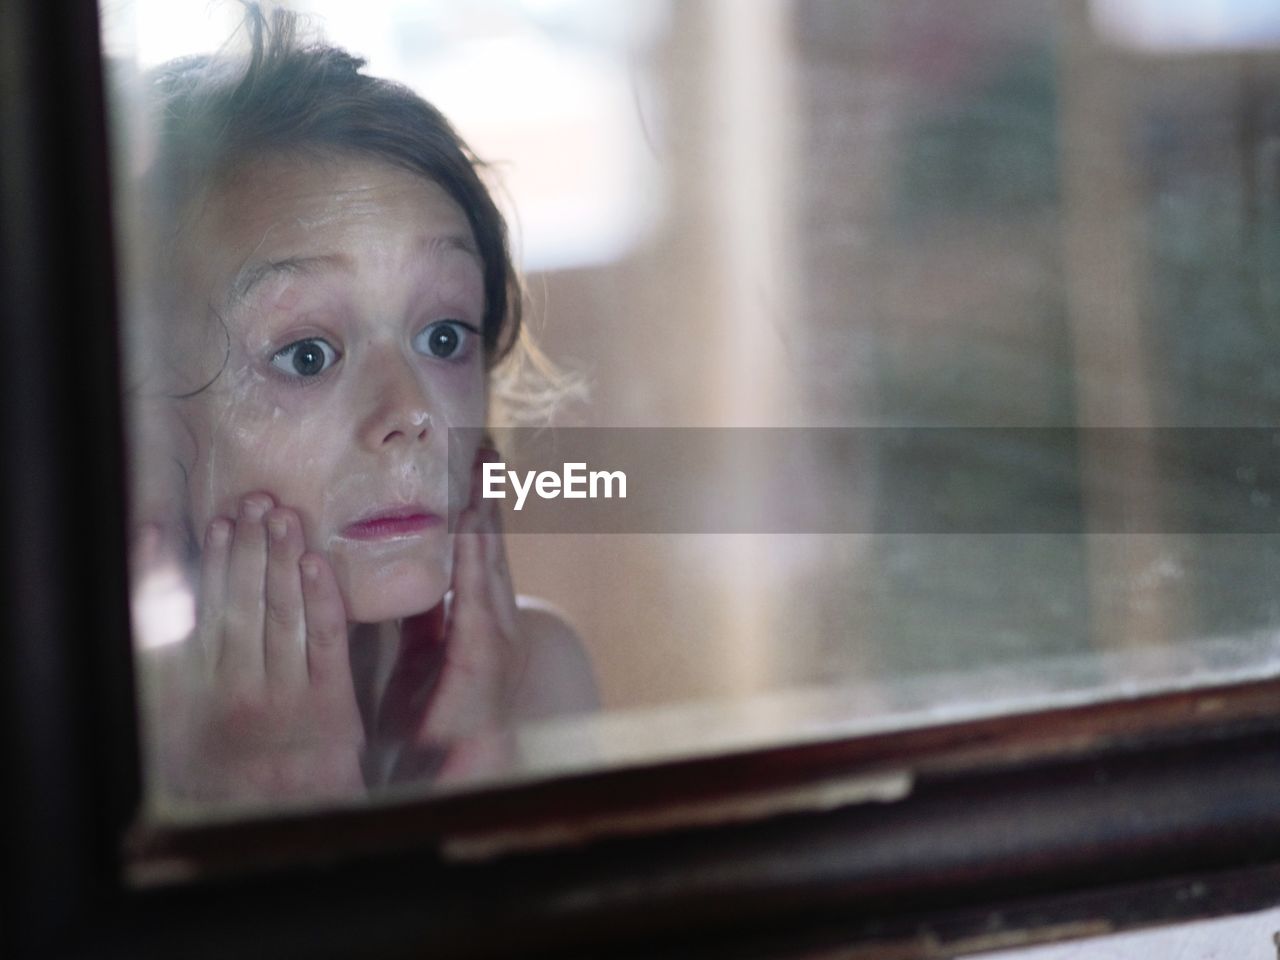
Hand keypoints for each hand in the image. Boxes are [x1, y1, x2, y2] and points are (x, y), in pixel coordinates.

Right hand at [144, 494, 365, 803]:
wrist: (292, 829)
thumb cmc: (241, 778)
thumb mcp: (196, 733)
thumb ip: (185, 676)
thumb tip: (177, 604)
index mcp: (205, 698)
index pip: (204, 616)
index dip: (210, 567)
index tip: (215, 523)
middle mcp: (240, 694)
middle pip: (242, 607)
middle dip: (247, 550)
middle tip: (254, 501)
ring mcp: (288, 699)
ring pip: (282, 616)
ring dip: (280, 561)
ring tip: (281, 515)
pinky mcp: (333, 707)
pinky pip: (326, 642)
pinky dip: (322, 599)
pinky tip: (318, 562)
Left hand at [382, 450, 527, 783]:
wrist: (454, 774)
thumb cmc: (436, 722)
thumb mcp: (419, 659)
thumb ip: (420, 619)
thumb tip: (407, 581)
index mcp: (477, 619)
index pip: (476, 552)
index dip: (474, 508)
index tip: (472, 463)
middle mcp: (496, 619)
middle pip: (490, 544)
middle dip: (488, 495)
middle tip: (485, 445)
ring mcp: (498, 632)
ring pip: (491, 558)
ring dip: (487, 511)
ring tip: (484, 467)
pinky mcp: (487, 652)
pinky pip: (480, 590)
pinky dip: (475, 554)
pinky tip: (470, 522)